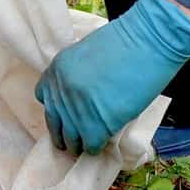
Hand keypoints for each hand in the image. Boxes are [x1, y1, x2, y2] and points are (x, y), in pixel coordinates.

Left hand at [34, 0, 189, 155]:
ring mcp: (75, 110)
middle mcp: (60, 91)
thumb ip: (76, 74)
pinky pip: (90, 145)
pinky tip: (102, 144)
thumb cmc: (124, 42)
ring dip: (78, 144)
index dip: (56, 108)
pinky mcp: (95, 125)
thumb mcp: (86, 53)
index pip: (43, 97)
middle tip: (71, 140)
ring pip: (70, 139)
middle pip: (54, 122)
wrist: (146, 42)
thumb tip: (80, 94)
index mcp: (56, 70)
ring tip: (85, 146)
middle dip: (63, 133)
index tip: (64, 115)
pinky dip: (95, 147)